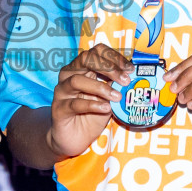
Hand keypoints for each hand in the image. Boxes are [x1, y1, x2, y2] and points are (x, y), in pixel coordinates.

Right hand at [46, 44, 129, 159]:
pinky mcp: (58, 109)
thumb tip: (133, 75)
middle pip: (85, 59)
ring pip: (77, 80)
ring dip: (101, 87)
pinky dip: (92, 105)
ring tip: (117, 97)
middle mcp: (69, 75)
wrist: (74, 139)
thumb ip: (116, 86)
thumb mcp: (108, 98)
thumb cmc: (92, 115)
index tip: (130, 69)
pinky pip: (75, 104)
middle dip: (108, 67)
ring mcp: (61, 91)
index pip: (96, 51)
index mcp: (82, 68)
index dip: (114, 56)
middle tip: (125, 80)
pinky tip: (105, 108)